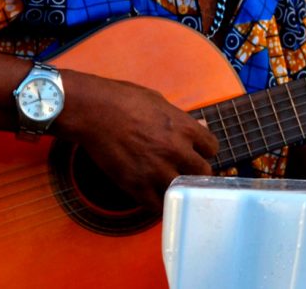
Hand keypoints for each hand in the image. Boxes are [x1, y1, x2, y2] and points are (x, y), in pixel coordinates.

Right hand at [56, 70, 217, 211]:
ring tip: (173, 187)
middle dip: (197, 173)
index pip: (212, 148)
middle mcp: (177, 151)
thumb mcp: (162, 103)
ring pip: (184, 191)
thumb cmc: (126, 100)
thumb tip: (200, 126)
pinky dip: (160, 204)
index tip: (196, 153)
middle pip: (203, 172)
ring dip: (180, 190)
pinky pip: (157, 205)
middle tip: (187, 172)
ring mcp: (157, 170)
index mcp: (186, 128)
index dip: (204, 151)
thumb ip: (183, 119)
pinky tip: (156, 198)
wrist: (94, 112)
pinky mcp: (136, 185)